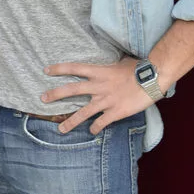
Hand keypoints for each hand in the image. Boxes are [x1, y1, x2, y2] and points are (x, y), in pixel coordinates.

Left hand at [40, 55, 155, 134]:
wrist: (151, 79)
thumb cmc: (138, 68)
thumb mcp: (120, 62)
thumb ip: (110, 67)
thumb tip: (108, 65)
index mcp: (99, 71)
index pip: (74, 68)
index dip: (59, 69)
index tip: (46, 70)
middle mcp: (99, 86)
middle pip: (72, 90)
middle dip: (56, 94)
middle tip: (42, 98)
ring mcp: (106, 100)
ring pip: (83, 112)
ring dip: (70, 121)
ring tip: (60, 129)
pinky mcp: (115, 112)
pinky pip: (101, 122)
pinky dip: (95, 127)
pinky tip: (91, 131)